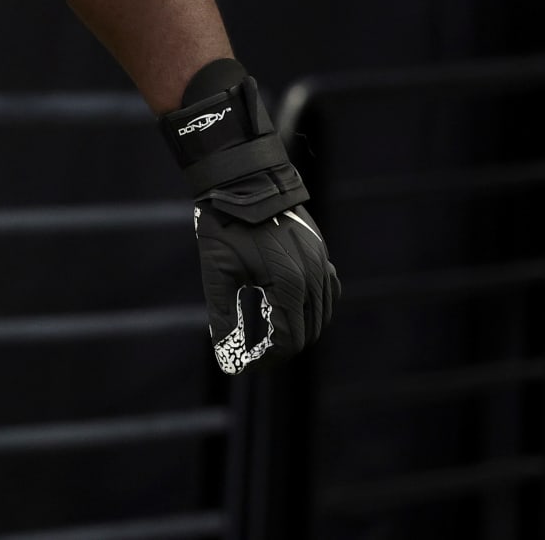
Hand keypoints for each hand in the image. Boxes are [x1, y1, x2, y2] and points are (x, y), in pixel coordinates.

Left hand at [194, 195, 338, 373]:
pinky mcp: (322, 253)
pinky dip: (314, 308)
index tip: (244, 364)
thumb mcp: (217, 271)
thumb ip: (223, 316)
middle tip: (253, 352)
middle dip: (280, 348)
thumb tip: (225, 357)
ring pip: (321, 316)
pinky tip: (291, 308)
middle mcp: (314, 278)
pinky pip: (328, 293)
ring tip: (267, 333)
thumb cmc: (225, 225)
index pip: (289, 342)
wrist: (242, 181)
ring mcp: (323, 264)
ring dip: (298, 329)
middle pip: (308, 333)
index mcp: (289, 285)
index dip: (266, 359)